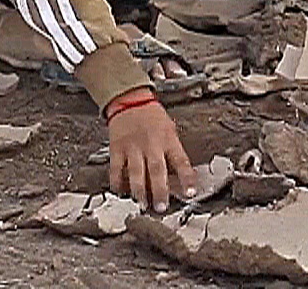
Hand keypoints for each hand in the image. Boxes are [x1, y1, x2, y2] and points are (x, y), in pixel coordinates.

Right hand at [107, 96, 196, 212]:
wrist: (130, 100)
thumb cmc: (152, 117)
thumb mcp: (170, 130)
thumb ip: (173, 152)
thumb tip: (178, 178)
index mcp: (168, 139)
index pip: (181, 161)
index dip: (187, 178)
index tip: (191, 193)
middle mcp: (151, 144)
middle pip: (157, 170)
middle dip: (160, 191)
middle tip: (161, 207)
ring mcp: (133, 147)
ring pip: (136, 173)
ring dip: (139, 192)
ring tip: (142, 205)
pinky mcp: (117, 149)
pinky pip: (116, 170)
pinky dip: (118, 183)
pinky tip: (121, 192)